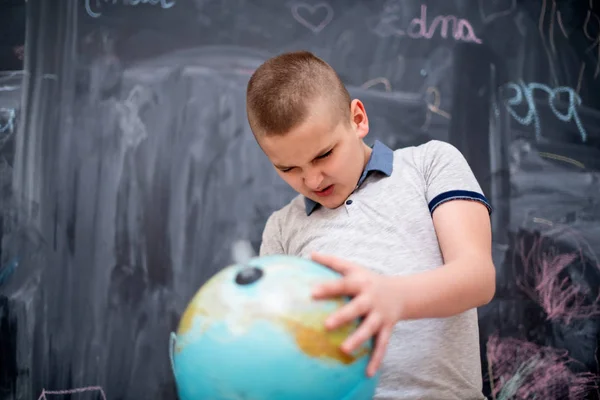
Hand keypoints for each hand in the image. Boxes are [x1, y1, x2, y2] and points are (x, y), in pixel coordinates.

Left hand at [310, 252, 401, 376]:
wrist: (402, 292)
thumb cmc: (368, 280)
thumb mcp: (353, 268)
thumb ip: (332, 262)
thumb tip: (310, 253)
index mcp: (361, 283)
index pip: (343, 284)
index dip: (328, 288)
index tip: (312, 292)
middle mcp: (371, 299)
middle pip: (357, 307)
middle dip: (343, 316)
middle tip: (326, 325)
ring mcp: (380, 315)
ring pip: (369, 329)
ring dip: (358, 339)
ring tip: (344, 350)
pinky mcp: (387, 328)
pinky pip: (382, 345)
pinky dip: (376, 359)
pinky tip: (367, 372)